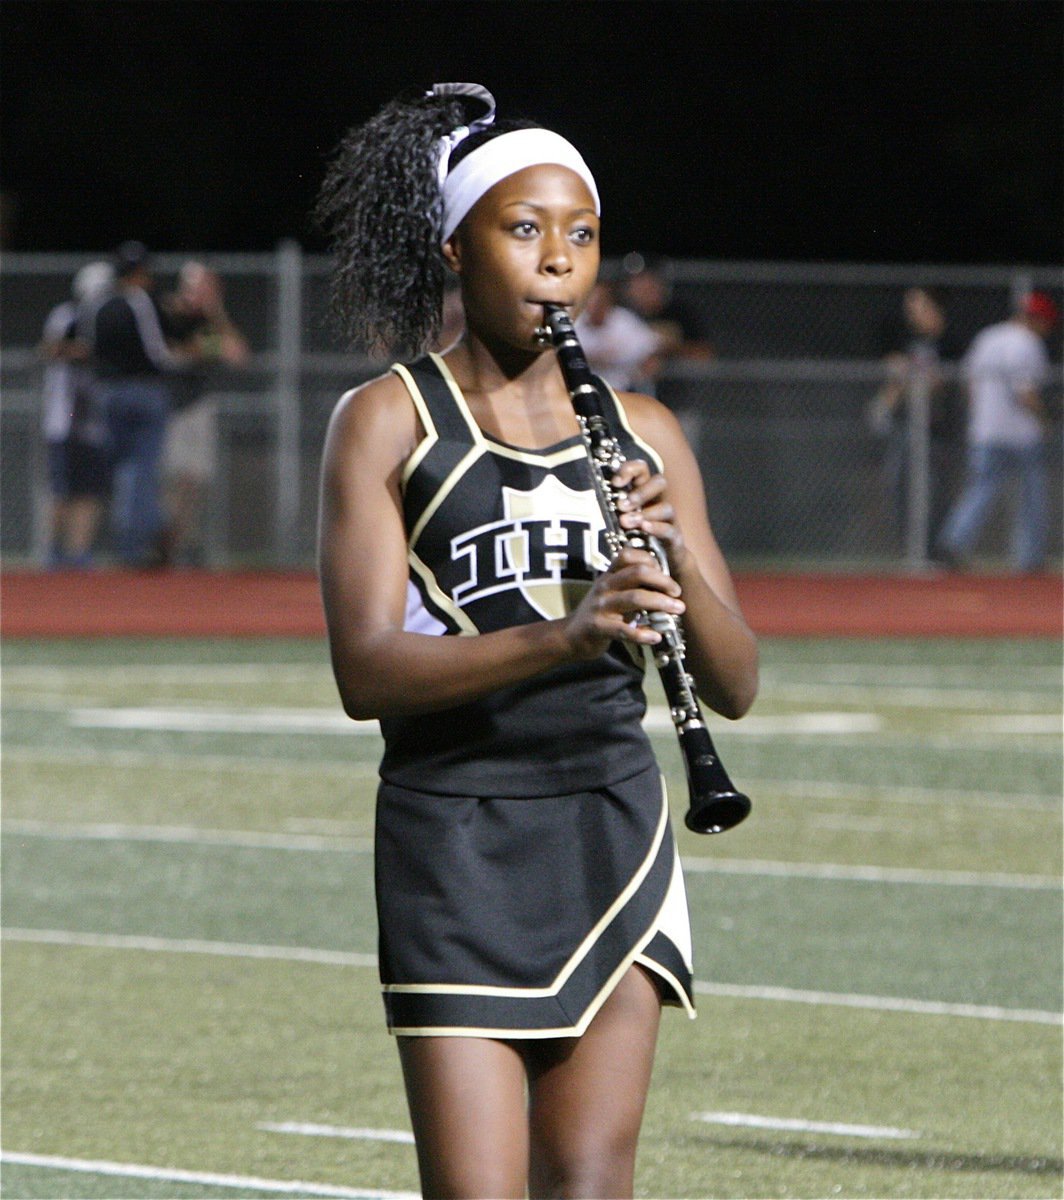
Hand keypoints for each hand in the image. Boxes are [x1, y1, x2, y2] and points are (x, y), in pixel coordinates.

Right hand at [563, 546, 684, 659]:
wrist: (571, 636)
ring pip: (635, 598)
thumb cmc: (600, 613)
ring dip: (660, 603)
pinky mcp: (598, 627)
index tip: (666, 574)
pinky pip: (624, 630)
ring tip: (678, 610)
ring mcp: (600, 606)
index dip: (652, 560)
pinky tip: (656, 637)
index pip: (629, 555)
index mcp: (609, 574)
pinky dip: (643, 634)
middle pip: (638, 573)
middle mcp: (604, 585)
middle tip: (677, 592)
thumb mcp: (613, 592)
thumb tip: (666, 584)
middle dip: (663, 581)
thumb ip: (633, 585)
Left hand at [612, 459, 689, 575]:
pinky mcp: (674, 539)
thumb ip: (608, 509)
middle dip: (640, 492)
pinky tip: (644, 529)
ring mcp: (668, 521)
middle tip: (622, 506)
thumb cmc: (633, 540)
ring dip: (646, 513)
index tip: (615, 482)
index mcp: (643, 494)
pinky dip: (657, 528)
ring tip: (627, 522)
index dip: (630, 470)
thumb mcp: (617, 522)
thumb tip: (581, 500)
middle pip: (659, 482)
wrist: (659, 565)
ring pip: (667, 507)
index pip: (642, 470)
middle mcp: (658, 503)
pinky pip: (670, 530)